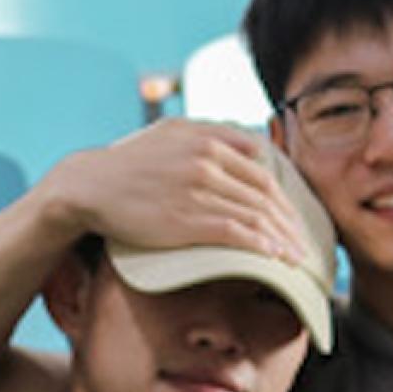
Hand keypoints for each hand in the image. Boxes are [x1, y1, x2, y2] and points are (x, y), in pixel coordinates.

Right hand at [35, 118, 315, 268]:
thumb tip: (243, 145)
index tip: (294, 215)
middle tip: (304, 243)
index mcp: (205, 136)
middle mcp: (206, 157)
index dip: (284, 194)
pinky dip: (259, 245)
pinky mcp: (185, 217)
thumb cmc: (127, 166)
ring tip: (296, 257)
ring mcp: (197, 187)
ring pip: (255, 213)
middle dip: (290, 220)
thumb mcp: (169, 135)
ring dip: (281, 238)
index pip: (262, 166)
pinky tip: (273, 257)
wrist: (87, 186)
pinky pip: (235, 231)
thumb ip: (206, 135)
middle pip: (265, 191)